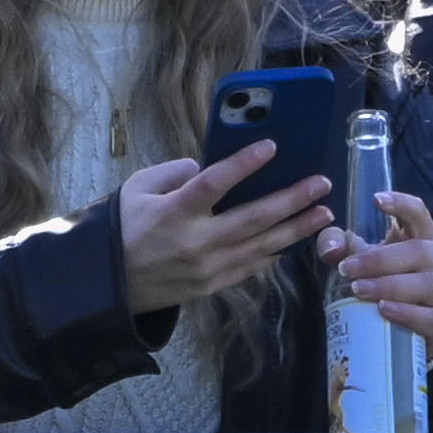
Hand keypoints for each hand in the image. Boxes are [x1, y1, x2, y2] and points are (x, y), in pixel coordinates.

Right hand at [118, 141, 333, 313]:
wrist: (107, 284)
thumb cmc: (122, 229)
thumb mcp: (136, 190)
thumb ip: (173, 172)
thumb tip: (205, 167)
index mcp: (173, 213)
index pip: (214, 184)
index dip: (244, 164)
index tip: (272, 146)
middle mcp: (195, 242)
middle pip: (253, 218)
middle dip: (292, 200)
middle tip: (322, 183)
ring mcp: (207, 269)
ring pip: (262, 247)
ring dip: (297, 229)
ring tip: (325, 212)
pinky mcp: (213, 286)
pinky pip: (252, 267)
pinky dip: (276, 252)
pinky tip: (297, 239)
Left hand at [320, 189, 432, 353]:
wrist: (418, 325)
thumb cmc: (391, 282)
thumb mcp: (366, 261)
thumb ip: (342, 248)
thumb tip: (330, 248)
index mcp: (426, 236)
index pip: (419, 213)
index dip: (401, 205)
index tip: (376, 200)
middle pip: (419, 251)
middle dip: (380, 260)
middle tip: (346, 269)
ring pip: (426, 284)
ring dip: (390, 286)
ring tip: (359, 290)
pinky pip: (431, 317)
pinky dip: (407, 314)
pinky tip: (384, 311)